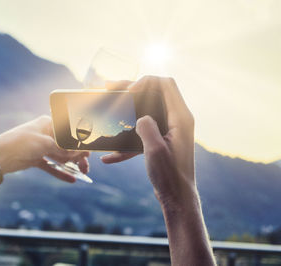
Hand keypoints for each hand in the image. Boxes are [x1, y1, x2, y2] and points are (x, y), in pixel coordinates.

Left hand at [0, 115, 89, 182]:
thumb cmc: (20, 143)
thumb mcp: (45, 144)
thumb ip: (63, 149)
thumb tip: (79, 154)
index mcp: (48, 124)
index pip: (69, 131)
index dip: (80, 141)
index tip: (89, 151)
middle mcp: (46, 134)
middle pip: (67, 145)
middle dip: (78, 155)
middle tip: (86, 166)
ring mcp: (41, 147)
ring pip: (61, 156)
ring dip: (72, 164)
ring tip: (82, 173)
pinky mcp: (36, 158)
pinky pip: (52, 166)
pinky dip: (61, 172)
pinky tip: (71, 179)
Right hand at [101, 76, 195, 205]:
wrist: (177, 198)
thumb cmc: (170, 176)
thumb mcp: (155, 150)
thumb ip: (147, 128)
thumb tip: (141, 118)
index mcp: (181, 118)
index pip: (166, 84)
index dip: (146, 81)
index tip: (129, 92)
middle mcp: (178, 120)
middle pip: (155, 93)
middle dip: (132, 90)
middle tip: (110, 89)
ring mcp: (170, 130)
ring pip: (147, 110)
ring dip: (128, 109)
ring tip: (107, 106)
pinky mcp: (162, 140)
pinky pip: (144, 130)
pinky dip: (129, 138)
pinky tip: (109, 156)